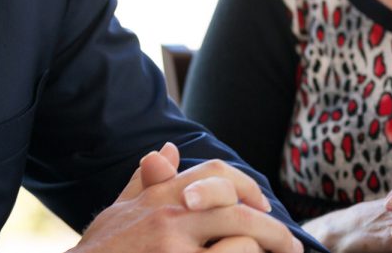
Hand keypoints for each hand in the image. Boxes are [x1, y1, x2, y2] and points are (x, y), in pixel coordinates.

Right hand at [79, 145, 300, 252]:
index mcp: (156, 197)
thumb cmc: (100, 252)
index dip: (247, 188)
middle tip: (291, 248)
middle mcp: (168, 216)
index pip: (214, 174)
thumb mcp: (118, 213)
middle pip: (239, 211)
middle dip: (274, 231)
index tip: (262, 208)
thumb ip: (144, 182)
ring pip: (243, 242)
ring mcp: (174, 249)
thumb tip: (169, 149)